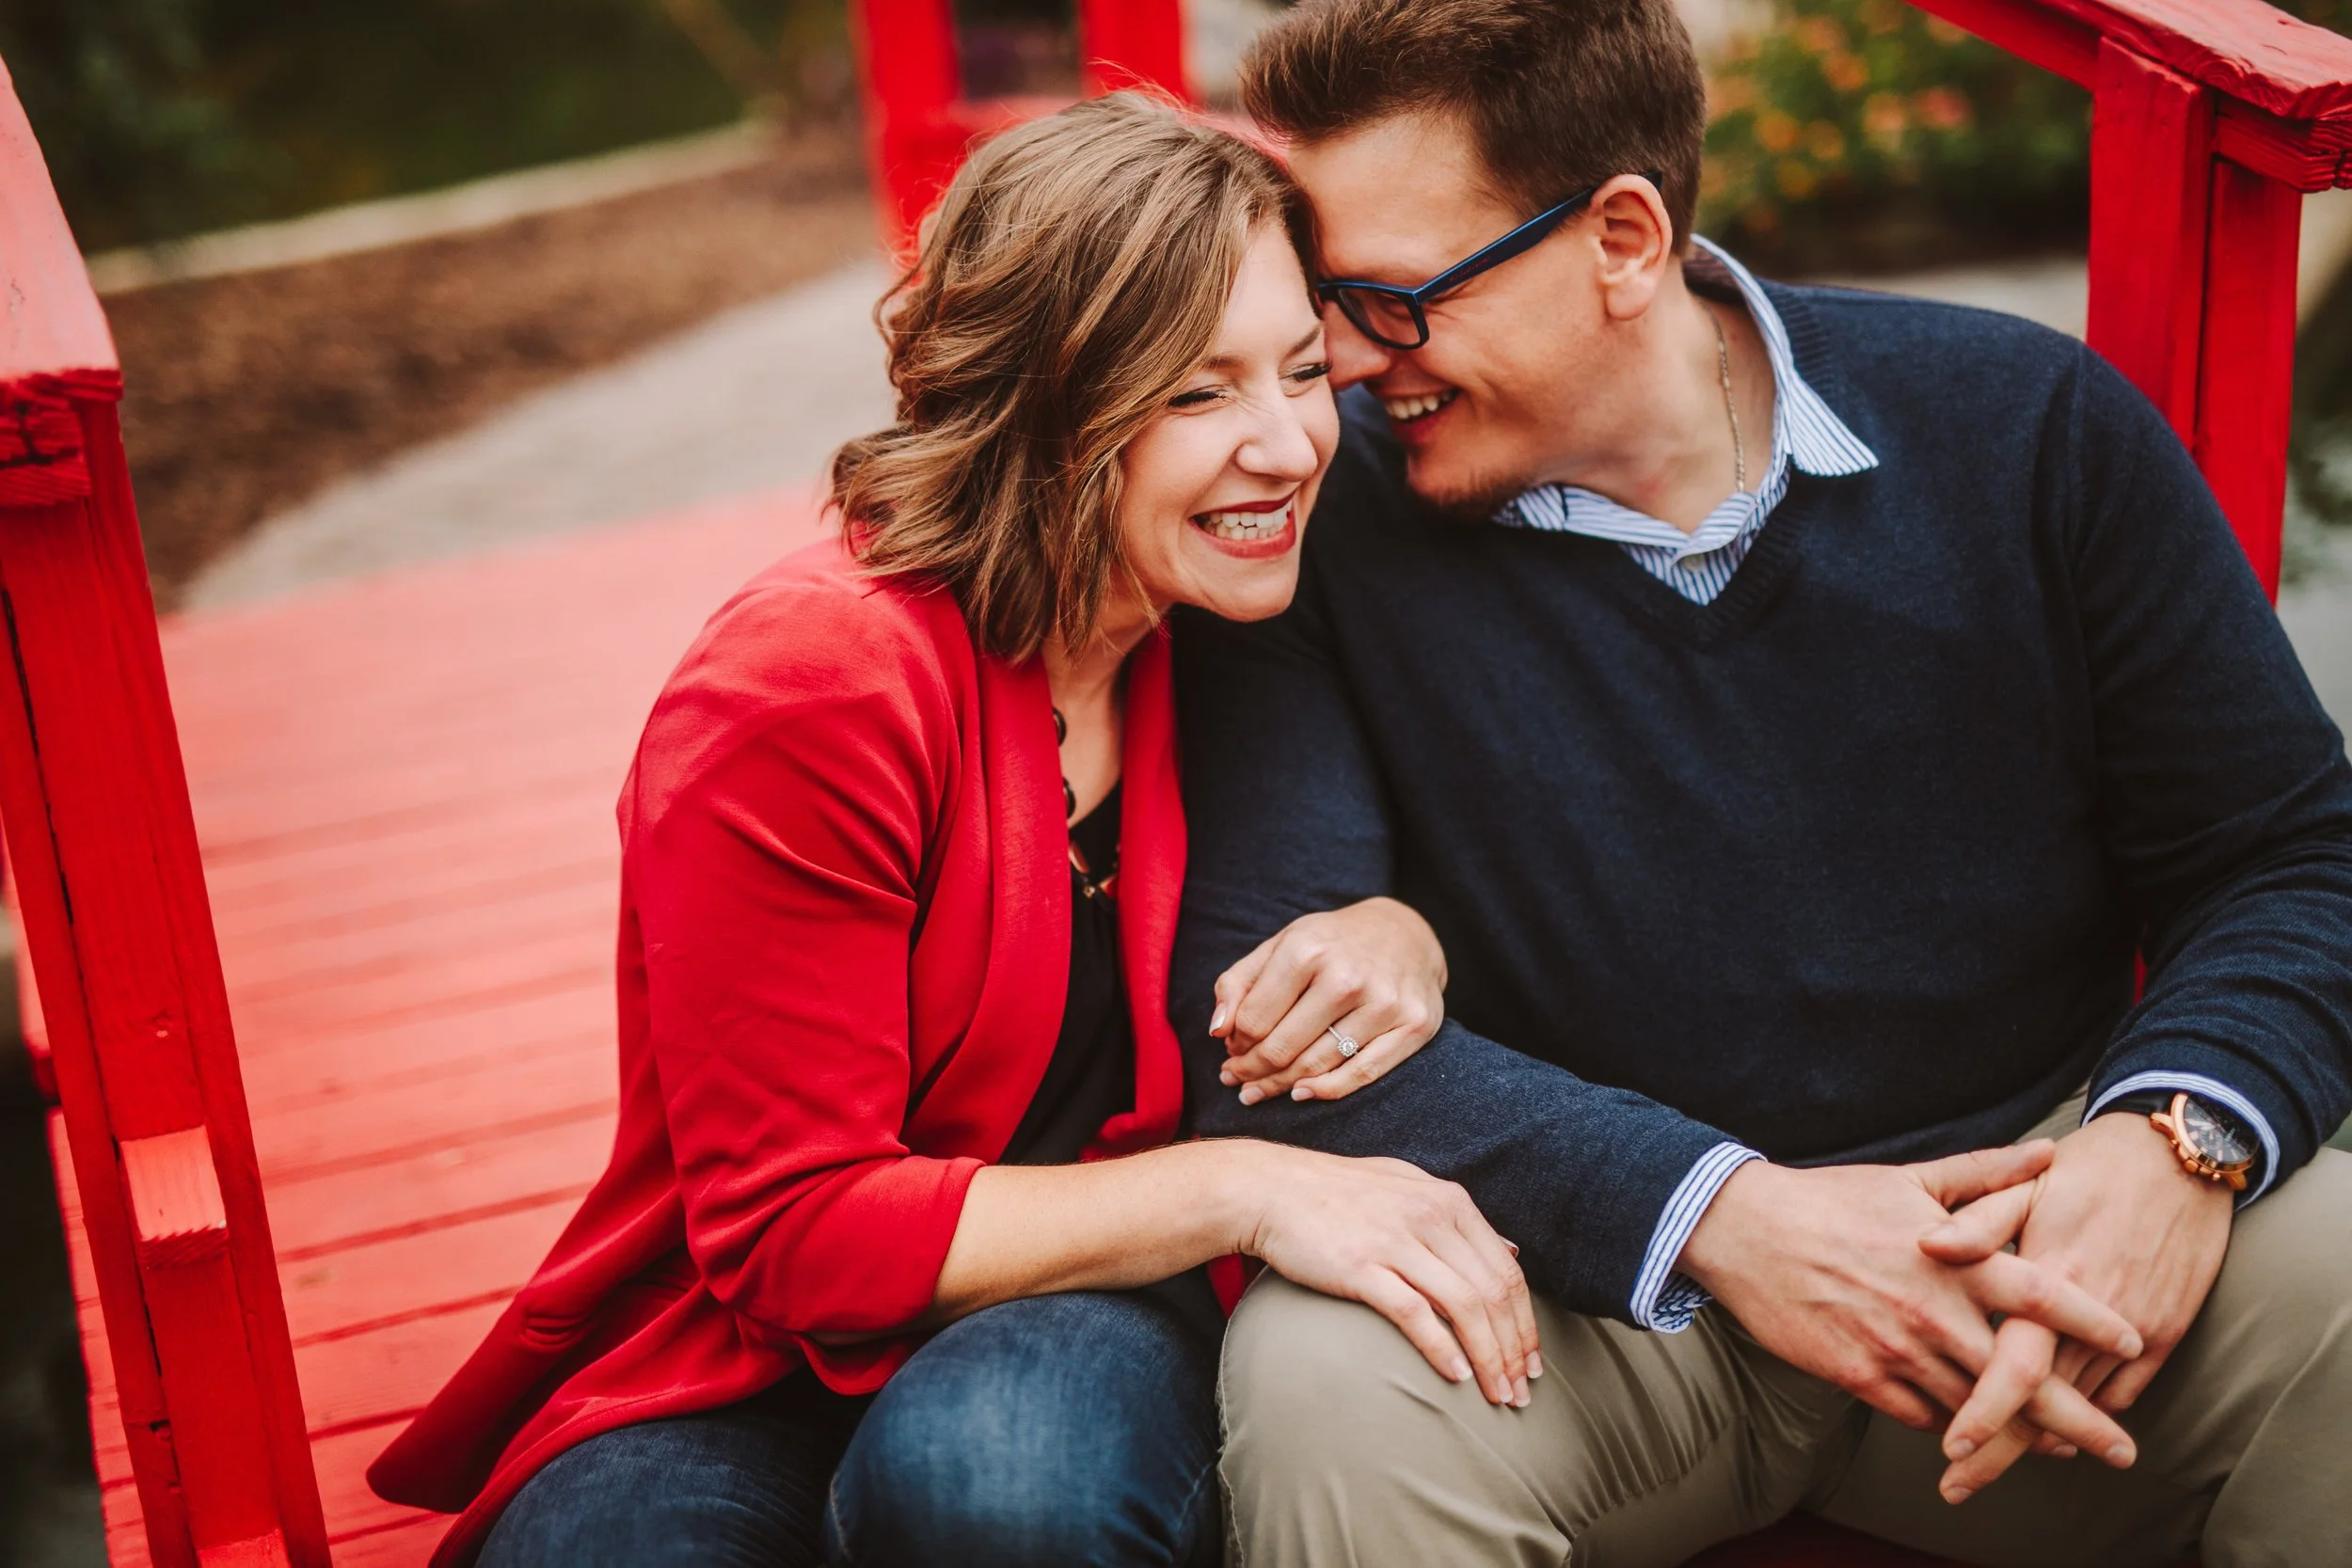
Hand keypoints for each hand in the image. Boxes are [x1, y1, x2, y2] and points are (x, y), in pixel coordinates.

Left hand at [1212, 897, 1445, 1103]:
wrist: (1405, 933)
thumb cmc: (1331, 943)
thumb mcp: (1281, 945)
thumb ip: (1239, 983)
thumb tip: (1217, 1032)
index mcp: (1307, 949)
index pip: (1254, 1019)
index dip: (1235, 1043)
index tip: (1230, 1050)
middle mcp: (1347, 977)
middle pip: (1282, 1047)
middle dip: (1251, 1071)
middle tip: (1236, 1081)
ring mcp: (1384, 1003)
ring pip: (1317, 1066)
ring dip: (1279, 1086)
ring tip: (1258, 1091)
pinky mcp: (1413, 1025)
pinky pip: (1361, 1074)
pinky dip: (1325, 1091)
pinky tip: (1300, 1093)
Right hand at [1238, 1143, 1537, 1407]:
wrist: (1271, 1189)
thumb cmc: (1339, 1193)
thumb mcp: (1407, 1186)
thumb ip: (1458, 1217)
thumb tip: (1510, 1249)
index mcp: (1448, 1201)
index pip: (1506, 1272)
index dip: (1525, 1323)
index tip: (1531, 1363)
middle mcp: (1430, 1217)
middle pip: (1492, 1294)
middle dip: (1514, 1350)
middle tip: (1521, 1394)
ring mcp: (1396, 1241)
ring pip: (1464, 1307)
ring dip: (1488, 1359)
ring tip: (1496, 1396)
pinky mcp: (1362, 1267)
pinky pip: (1415, 1314)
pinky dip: (1442, 1349)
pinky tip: (1456, 1377)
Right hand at [1677, 1144, 2143, 1463]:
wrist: (1747, 1232)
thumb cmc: (1833, 1201)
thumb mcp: (1913, 1178)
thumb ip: (1988, 1174)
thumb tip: (2049, 1153)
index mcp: (1952, 1259)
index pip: (2038, 1292)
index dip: (2090, 1319)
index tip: (2131, 1340)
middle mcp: (1931, 1311)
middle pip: (2019, 1376)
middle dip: (2077, 1419)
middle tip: (2122, 1449)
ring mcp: (1895, 1349)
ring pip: (1973, 1408)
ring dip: (2017, 1434)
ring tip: (2058, 1452)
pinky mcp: (1857, 1377)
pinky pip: (1919, 1416)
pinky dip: (1951, 1425)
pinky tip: (1973, 1432)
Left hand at [1919, 1111, 2232, 1501]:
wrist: (2180, 1159)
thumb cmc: (2091, 1168)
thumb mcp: (2030, 1186)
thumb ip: (1979, 1221)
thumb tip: (1927, 1245)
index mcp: (2051, 1277)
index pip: (2013, 1364)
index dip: (1982, 1410)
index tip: (1948, 1447)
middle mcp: (2095, 1314)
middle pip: (2043, 1401)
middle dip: (2000, 1449)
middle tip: (1957, 1484)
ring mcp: (2137, 1328)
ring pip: (2082, 1402)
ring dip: (2041, 1438)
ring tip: (1992, 1468)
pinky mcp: (2166, 1332)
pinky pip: (2124, 1391)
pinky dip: (2089, 1412)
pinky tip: (2055, 1431)